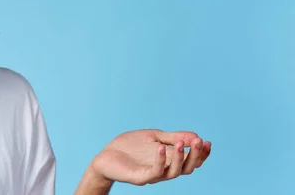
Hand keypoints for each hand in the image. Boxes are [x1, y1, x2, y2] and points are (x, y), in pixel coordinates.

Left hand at [89, 129, 211, 186]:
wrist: (106, 155)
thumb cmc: (130, 147)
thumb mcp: (154, 137)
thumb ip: (173, 137)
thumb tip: (196, 136)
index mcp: (169, 161)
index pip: (191, 161)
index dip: (201, 154)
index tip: (207, 142)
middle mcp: (164, 170)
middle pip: (187, 169)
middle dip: (195, 156)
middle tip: (199, 142)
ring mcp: (152, 174)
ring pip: (174, 172)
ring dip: (181, 158)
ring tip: (182, 143)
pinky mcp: (140, 177)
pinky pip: (154, 172)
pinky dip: (160, 160)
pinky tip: (161, 148)